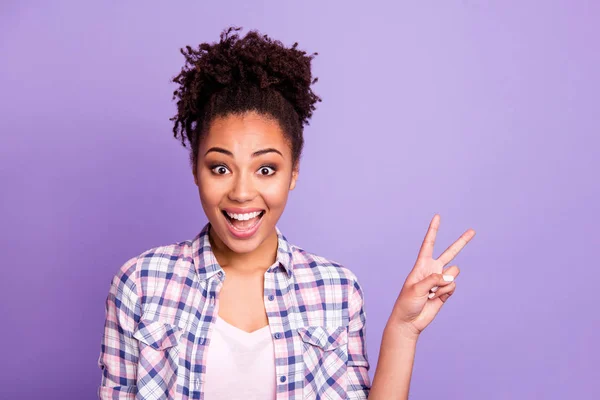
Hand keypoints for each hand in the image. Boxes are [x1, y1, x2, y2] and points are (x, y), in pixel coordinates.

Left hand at [388, 214, 475, 338]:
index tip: (437, 216)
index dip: (433, 230)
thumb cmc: (407, 303)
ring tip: (432, 293)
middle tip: (473, 231)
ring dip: (444, 284)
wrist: (409, 321)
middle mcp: (433, 270)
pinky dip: (446, 293)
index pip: (429, 244)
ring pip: (453, 274)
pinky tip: (436, 299)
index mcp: (422, 265)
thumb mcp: (416, 288)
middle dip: (461, 242)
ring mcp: (440, 281)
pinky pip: (453, 286)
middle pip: (450, 253)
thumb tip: (450, 277)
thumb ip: (433, 280)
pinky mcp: (446, 292)